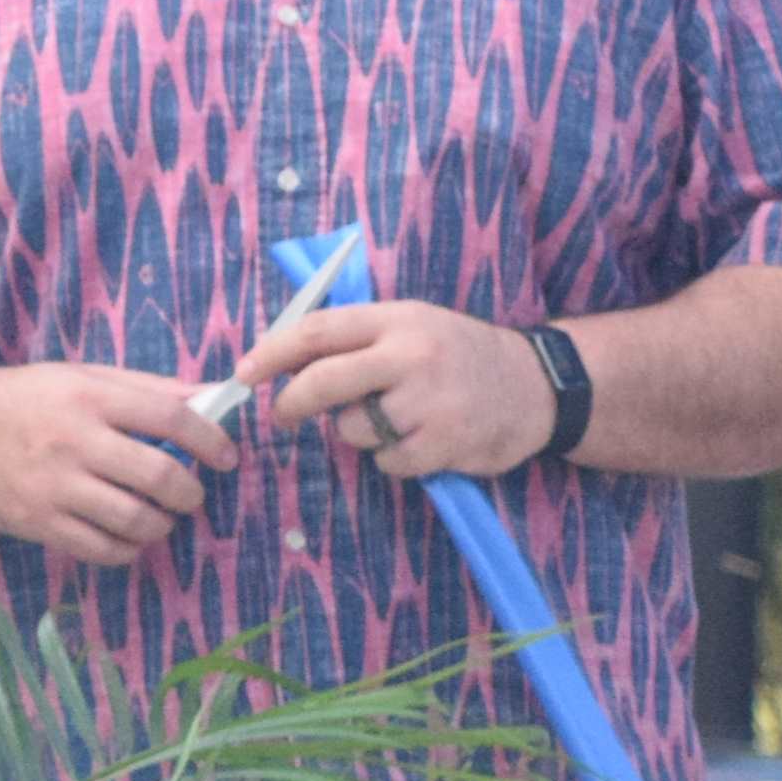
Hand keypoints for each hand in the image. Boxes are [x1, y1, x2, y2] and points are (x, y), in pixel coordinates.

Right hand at [0, 362, 239, 565]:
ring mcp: (52, 486)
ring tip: (160, 518)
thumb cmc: (23, 399)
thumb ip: (148, 388)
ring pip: (133, 520)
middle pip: (158, 476)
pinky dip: (127, 549)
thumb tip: (215, 396)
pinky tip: (128, 538)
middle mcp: (72, 441)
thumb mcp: (83, 377)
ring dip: (162, 524)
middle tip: (191, 495)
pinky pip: (100, 549)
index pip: (170, 419)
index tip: (225, 457)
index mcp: (89, 398)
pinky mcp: (35, 522)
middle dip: (190, 493)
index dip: (211, 440)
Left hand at [239, 298, 551, 482]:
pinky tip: (422, 440)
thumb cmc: (458, 355)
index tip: (243, 373)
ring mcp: (430, 400)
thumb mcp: (411, 327)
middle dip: (291, 404)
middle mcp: (412, 355)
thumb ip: (355, 341)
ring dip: (359, 432)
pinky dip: (393, 459)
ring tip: (398, 418)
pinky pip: (386, 461)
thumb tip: (280, 362)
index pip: (318, 331)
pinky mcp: (444, 442)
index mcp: (398, 319)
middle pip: (322, 383)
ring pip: (352, 429)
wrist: (538, 386)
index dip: (272, 353)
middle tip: (282, 415)